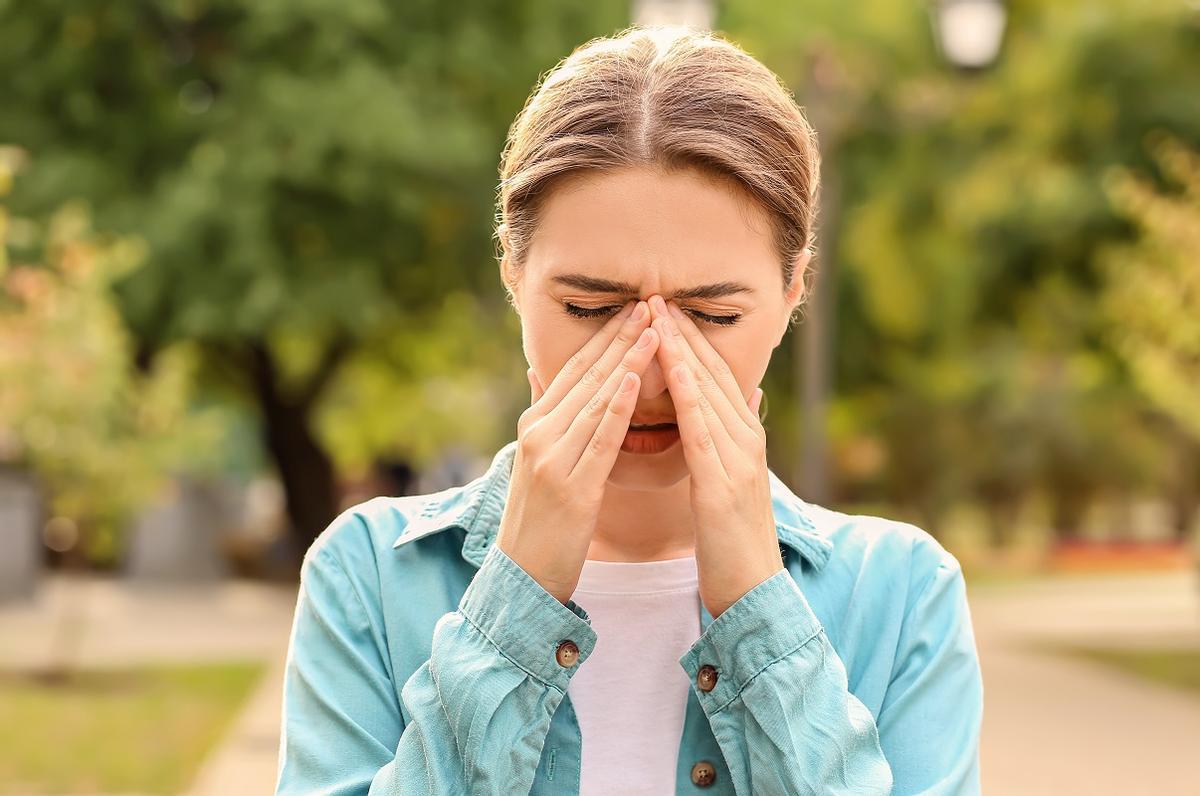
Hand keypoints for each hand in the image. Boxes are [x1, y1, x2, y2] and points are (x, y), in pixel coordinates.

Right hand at [496, 299, 660, 604]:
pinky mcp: (571, 487)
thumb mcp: (536, 463)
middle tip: (650, 303)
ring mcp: (552, 459)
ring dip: (627, 361)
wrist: (522, 578)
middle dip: (621, 338)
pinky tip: (635, 380)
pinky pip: (599, 439)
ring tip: (654, 329)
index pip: (574, 370)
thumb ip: (545, 419)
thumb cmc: (539, 522)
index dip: (604, 338)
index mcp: (534, 426)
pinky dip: (617, 407)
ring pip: (597, 399)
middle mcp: (539, 434)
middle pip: (587, 376)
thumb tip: (538, 374)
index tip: (633, 309)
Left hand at [648, 295, 782, 618]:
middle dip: (683, 333)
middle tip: (655, 294)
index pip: (715, 376)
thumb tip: (742, 396)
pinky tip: (674, 372)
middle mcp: (746, 441)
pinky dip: (690, 398)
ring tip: (658, 317)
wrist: (751, 593)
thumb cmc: (731, 541)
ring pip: (710, 394)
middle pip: (713, 374)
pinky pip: (704, 432)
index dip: (689, 339)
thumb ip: (731, 437)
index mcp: (743, 439)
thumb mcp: (730, 480)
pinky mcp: (725, 486)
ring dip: (683, 352)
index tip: (663, 307)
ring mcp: (739, 461)